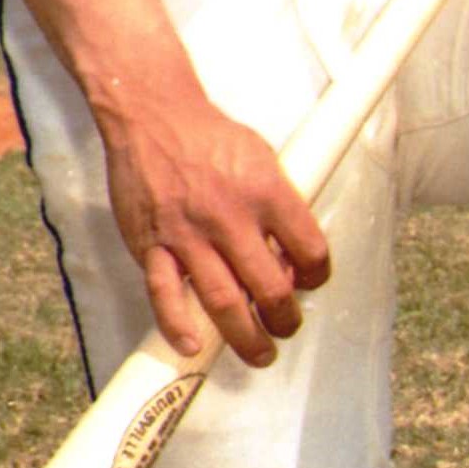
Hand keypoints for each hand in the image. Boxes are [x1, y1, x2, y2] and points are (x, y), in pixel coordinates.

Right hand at [99, 82, 330, 368]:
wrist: (153, 115)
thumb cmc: (210, 137)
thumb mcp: (262, 159)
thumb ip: (280, 205)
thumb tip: (291, 255)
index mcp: (266, 192)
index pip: (310, 250)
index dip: (316, 275)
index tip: (309, 282)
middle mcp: (230, 217)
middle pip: (270, 288)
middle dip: (284, 318)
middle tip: (285, 327)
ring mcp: (188, 234)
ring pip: (223, 301)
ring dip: (246, 337)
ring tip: (259, 352)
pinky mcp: (152, 243)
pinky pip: (164, 294)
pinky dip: (178, 325)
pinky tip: (193, 344)